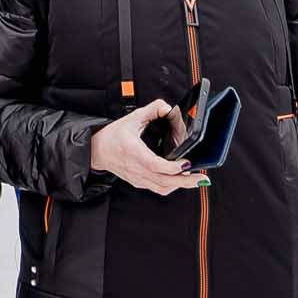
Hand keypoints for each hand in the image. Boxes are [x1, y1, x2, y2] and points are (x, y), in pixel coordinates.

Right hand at [90, 101, 204, 194]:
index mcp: (134, 152)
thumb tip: (167, 107)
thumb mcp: (131, 118)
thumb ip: (151, 110)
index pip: (155, 165)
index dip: (173, 167)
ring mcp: (138, 178)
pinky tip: (180, 181)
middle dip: (185, 181)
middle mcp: (136, 168)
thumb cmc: (113, 136)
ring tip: (195, 180)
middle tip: (200, 177)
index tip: (186, 163)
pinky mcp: (139, 182)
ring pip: (162, 188)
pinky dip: (171, 186)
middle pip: (164, 181)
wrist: (97, 150)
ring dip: (180, 185)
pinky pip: (158, 189)